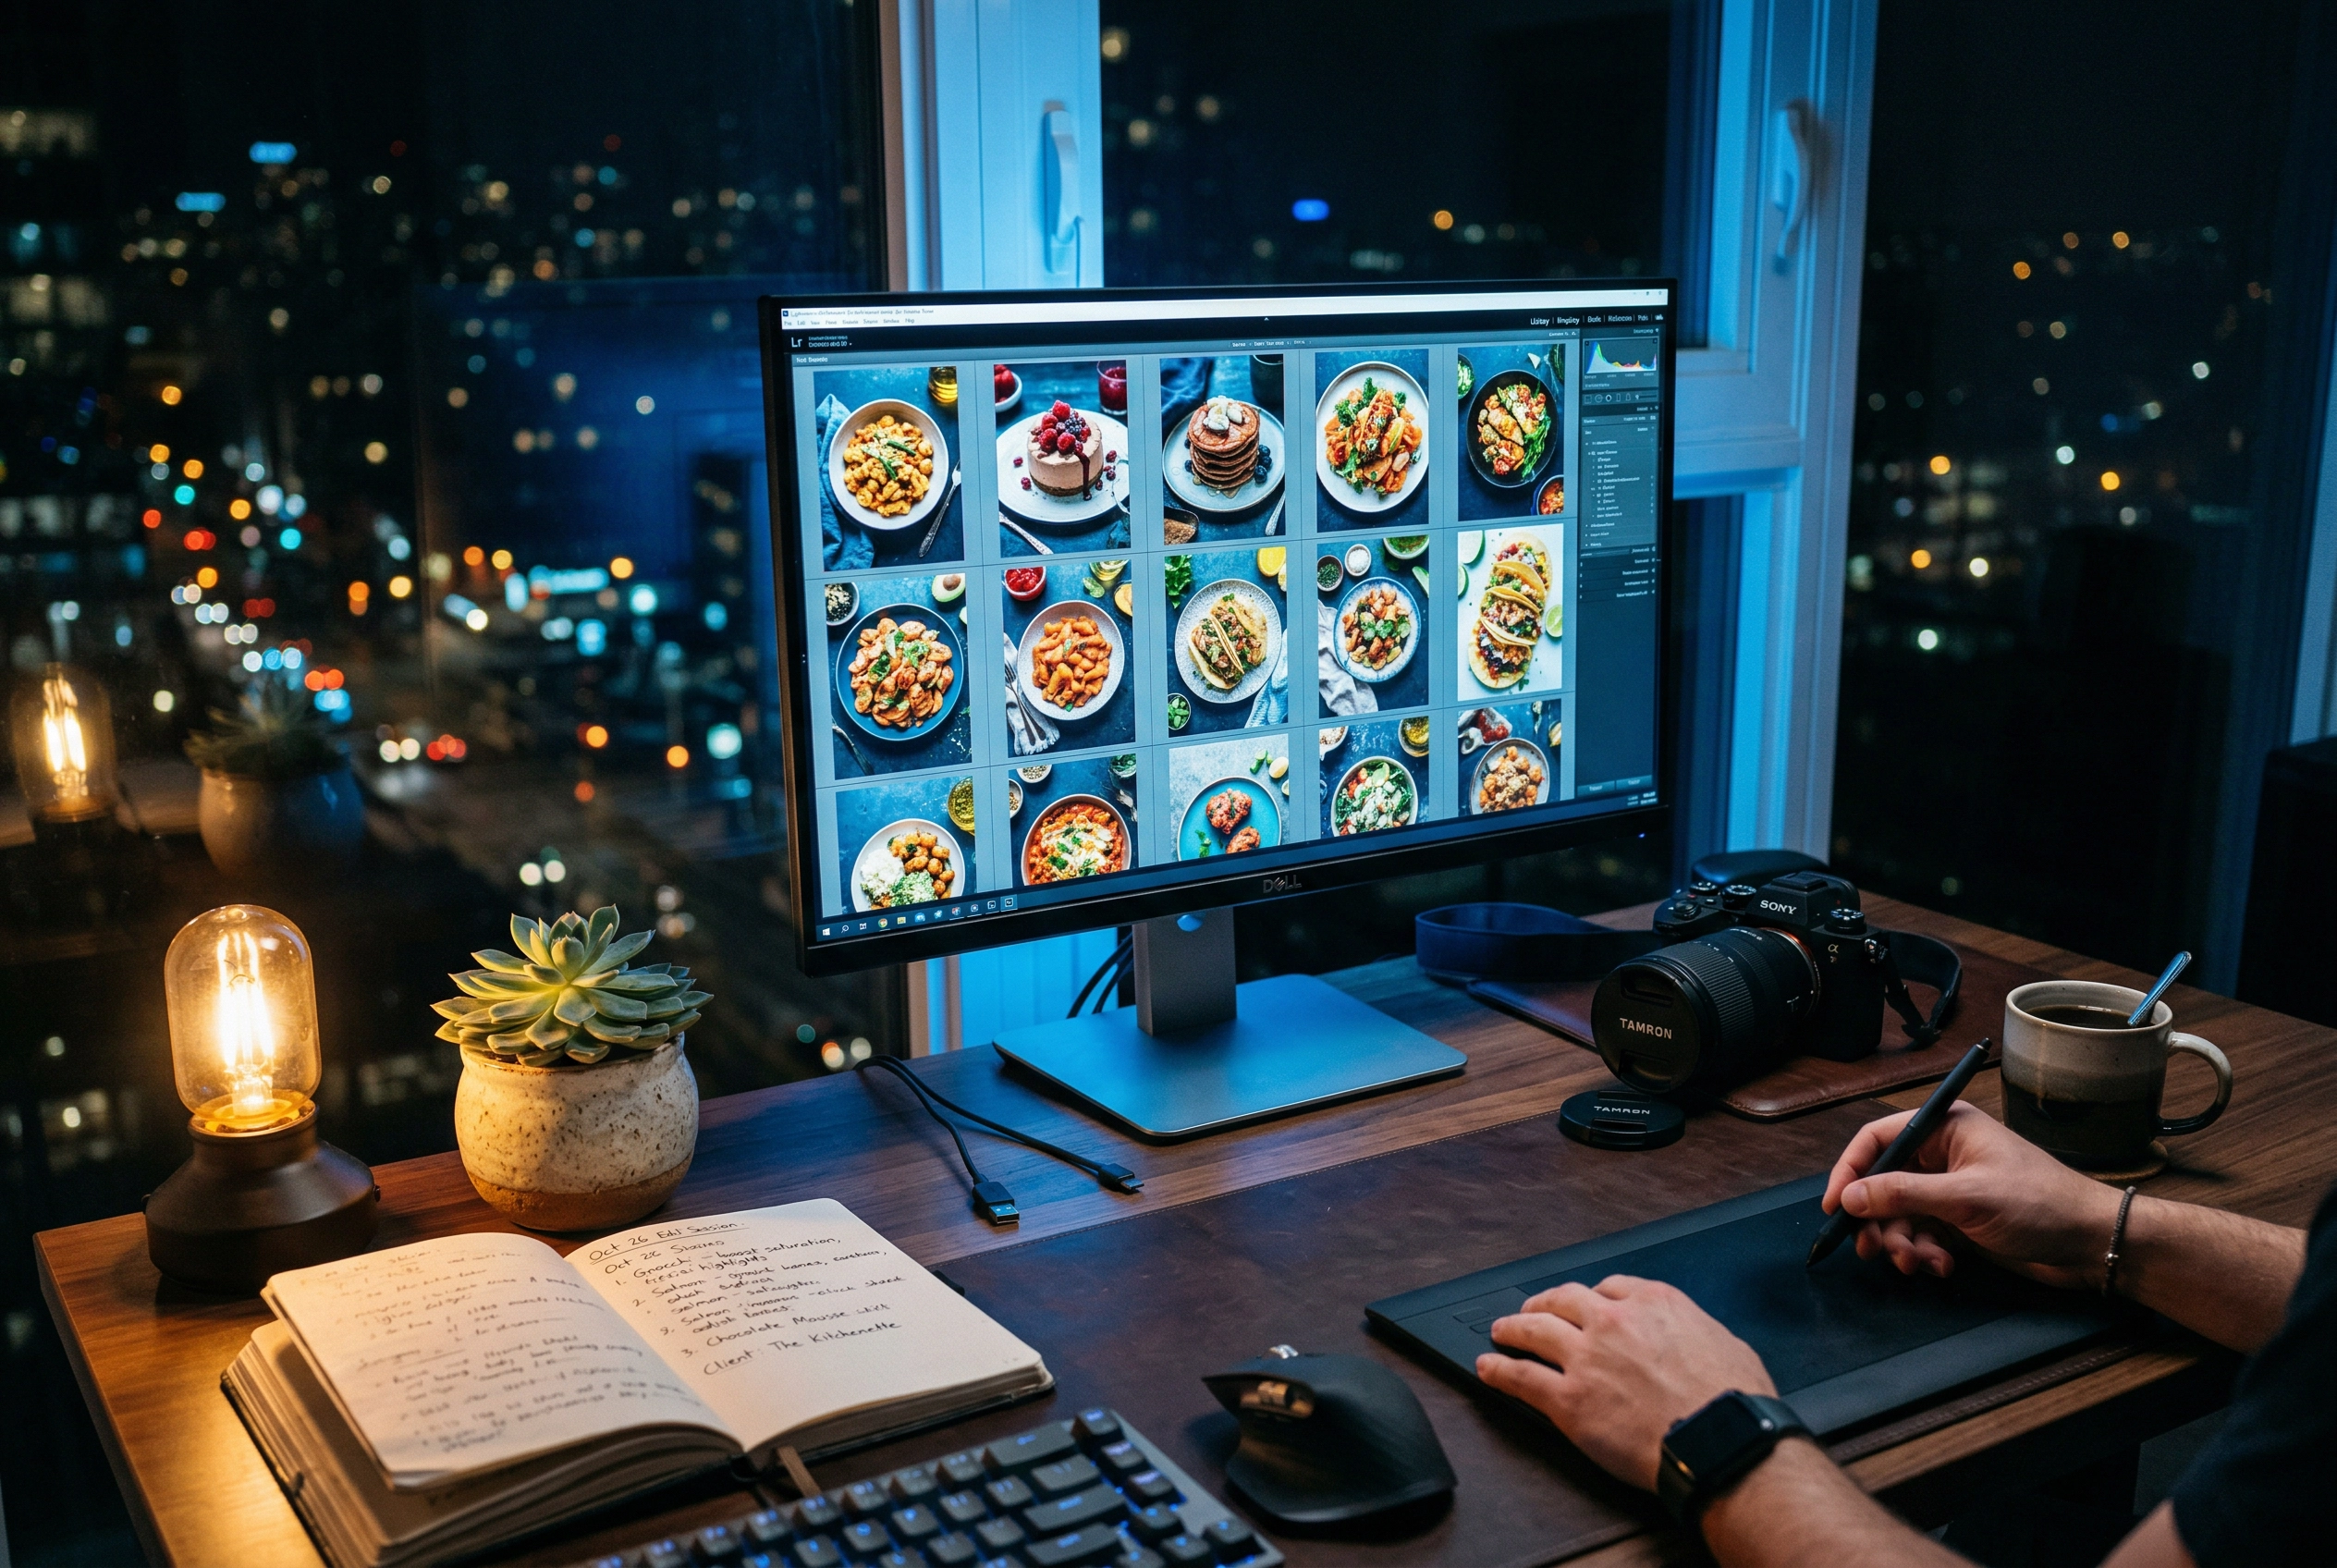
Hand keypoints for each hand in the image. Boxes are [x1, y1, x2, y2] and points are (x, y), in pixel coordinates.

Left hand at [1475, 1276, 1774, 1491]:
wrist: (1720, 1441)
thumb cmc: (1734, 1402)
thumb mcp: (1725, 1343)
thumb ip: (1696, 1331)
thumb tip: (1692, 1341)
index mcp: (1654, 1303)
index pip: (1611, 1286)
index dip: (1593, 1296)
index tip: (1587, 1303)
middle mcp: (1613, 1321)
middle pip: (1563, 1300)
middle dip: (1545, 1303)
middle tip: (1533, 1310)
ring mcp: (1586, 1358)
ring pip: (1533, 1330)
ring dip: (1512, 1329)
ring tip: (1501, 1332)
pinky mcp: (1568, 1400)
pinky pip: (1521, 1378)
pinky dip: (1499, 1371)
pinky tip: (1489, 1369)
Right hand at [1822, 1101, 2122, 1287]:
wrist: (2091, 1243)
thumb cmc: (2038, 1204)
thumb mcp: (1965, 1198)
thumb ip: (1903, 1195)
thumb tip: (1849, 1197)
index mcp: (1945, 1128)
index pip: (1878, 1139)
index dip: (1851, 1170)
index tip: (1835, 1206)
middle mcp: (1942, 1154)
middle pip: (1884, 1182)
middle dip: (1876, 1218)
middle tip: (1870, 1249)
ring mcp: (1950, 1189)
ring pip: (1900, 1214)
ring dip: (1901, 1242)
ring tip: (1915, 1264)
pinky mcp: (1960, 1221)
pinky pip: (1922, 1234)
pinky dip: (1923, 1253)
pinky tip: (1942, 1266)